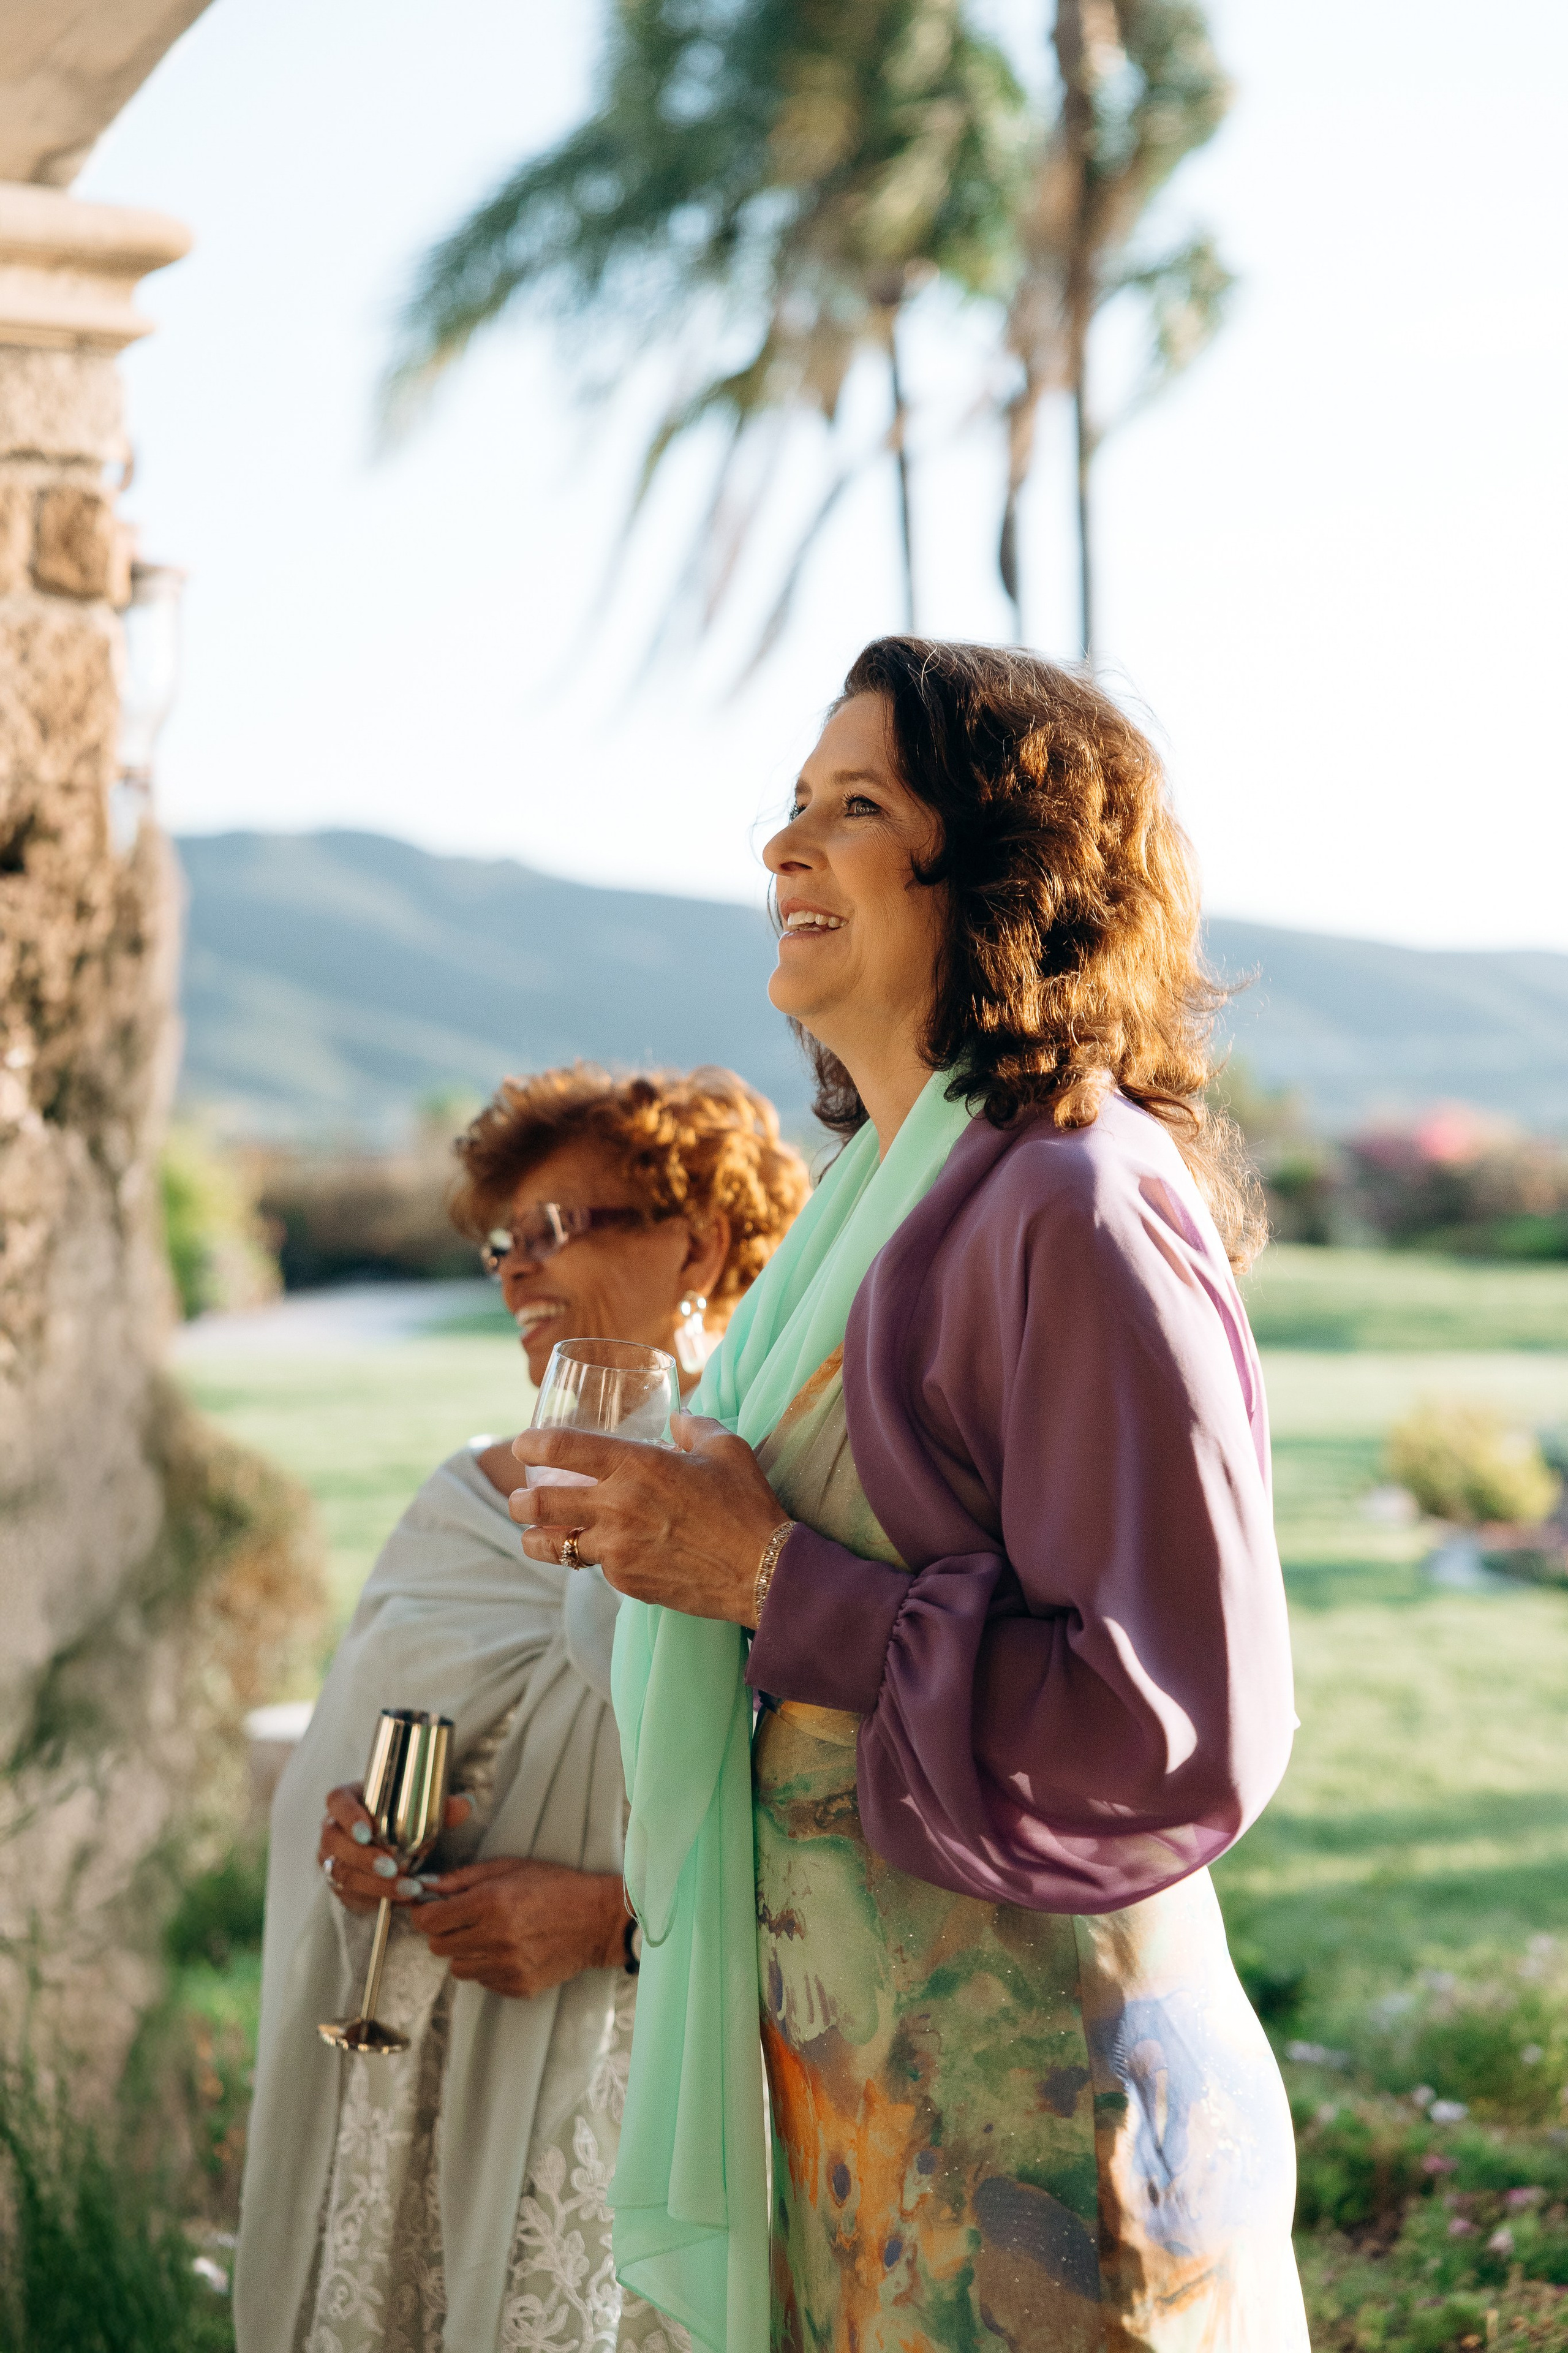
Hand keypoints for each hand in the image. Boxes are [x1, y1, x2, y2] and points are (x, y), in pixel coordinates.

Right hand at [316, 1781, 472, 1915]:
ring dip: (374, 1883)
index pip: (338, 1801)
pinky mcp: (339, 1884)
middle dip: (364, 1857)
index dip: (349, 1817)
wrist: (391, 1844)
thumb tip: (465, 1805)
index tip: (368, 1832)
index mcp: (348, 1800)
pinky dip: (376, 1897)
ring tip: (407, 1888)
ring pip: (343, 1872)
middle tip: (392, 1867)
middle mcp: (334, 1829)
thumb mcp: (419, 1809)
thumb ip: (441, 1808)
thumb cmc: (401, 1819)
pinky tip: (402, 1898)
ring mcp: (332, 1858)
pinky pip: (351, 1893)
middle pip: (336, 1842)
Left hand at [410, 1857, 627, 1998]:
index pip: (430, 1921)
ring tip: (488, 1936)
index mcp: (491, 1903)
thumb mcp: (510, 1867)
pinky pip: (483, 1982)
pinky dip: (487, 1967)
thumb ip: (464, 1877)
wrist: (597, 1920)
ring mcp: (507, 1967)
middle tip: (463, 1920)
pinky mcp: (517, 1987)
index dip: (425, 1913)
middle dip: (444, 1931)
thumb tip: (427, 1886)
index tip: (431, 1909)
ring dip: (464, 1952)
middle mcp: (496, 1938)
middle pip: (438, 1946)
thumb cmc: (556, 1887)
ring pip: (457, 1968)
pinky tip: (508, 1950)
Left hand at [508, 1414, 784, 1624]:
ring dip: (536, 1540)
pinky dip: (593, 1559)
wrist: (763, 1572)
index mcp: (636, 1465)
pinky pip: (596, 1568)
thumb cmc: (747, 1504)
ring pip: (553, 1548)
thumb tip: (677, 1417)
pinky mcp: (627, 1583)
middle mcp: (617, 1507)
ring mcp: (617, 1550)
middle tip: (518, 1499)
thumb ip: (693, 1425)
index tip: (523, 1444)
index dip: (532, 1444)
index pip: (561, 1448)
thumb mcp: (725, 1447)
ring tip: (532, 1536)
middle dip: (518, 1501)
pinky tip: (602, 1554)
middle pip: (537, 1505)